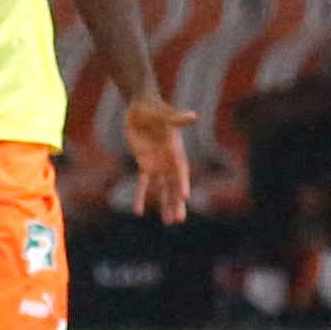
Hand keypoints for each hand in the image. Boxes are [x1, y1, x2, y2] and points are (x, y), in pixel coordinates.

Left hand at [124, 94, 198, 222]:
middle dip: (176, 203)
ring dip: (165, 205)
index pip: (181, 170)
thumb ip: (177, 118)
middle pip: (174, 185)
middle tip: (179, 220)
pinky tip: (137, 211)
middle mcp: (169, 160)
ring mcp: (158, 164)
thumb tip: (193, 116)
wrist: (141, 106)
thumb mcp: (164, 114)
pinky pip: (143, 184)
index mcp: (176, 150)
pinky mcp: (145, 164)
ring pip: (163, 189)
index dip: (183, 183)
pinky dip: (140, 196)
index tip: (184, 197)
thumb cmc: (155, 107)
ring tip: (169, 222)